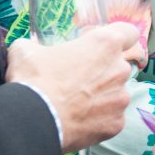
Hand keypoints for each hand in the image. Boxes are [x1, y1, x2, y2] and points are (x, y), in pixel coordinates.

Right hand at [5, 23, 144, 152]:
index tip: (105, 46)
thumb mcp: (26, 51)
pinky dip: (97, 119)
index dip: (119, 38)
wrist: (33, 119)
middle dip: (101, 72)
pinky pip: (110, 117)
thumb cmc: (33, 79)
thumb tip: (29, 48)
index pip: (127, 33)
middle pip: (118, 66)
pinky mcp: (117, 121)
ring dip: (100, 96)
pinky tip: (77, 120)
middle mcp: (120, 69)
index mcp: (105, 44)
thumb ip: (35, 45)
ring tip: (74, 104)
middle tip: (76, 81)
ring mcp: (121, 97)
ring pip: (115, 93)